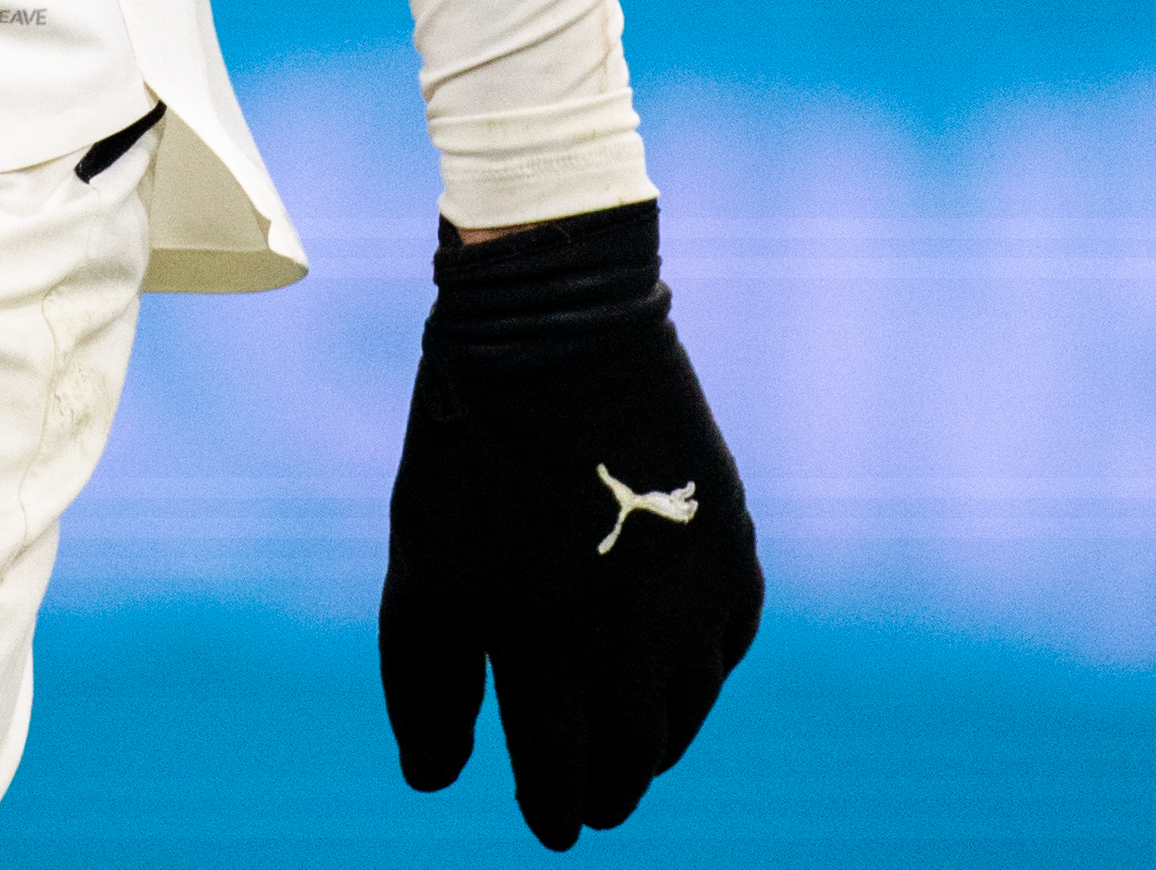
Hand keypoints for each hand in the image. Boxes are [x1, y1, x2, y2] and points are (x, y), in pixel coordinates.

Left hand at [377, 200, 761, 844]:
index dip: (551, 812)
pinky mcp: (733, 556)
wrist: (555, 333)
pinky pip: (722, 654)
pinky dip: (694, 676)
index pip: (560, 776)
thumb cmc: (467, 455)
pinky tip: (661, 667)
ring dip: (649, 739)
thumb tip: (437, 782)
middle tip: (583, 795)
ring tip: (619, 740)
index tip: (548, 824)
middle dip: (603, 788)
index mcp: (543, 644)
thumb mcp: (422, 569)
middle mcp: (631, 635)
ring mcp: (692, 596)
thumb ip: (426, 685)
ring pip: (683, 716)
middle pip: (631, 761)